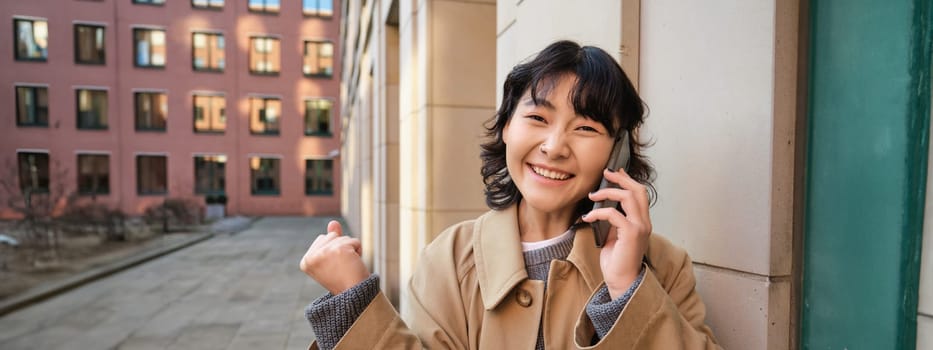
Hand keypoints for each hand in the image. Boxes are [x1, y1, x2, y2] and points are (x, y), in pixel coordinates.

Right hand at [299, 220, 369, 294]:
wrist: (354, 294)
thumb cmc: (343, 278)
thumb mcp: (333, 258)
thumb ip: (331, 239)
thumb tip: (333, 222)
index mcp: (306, 261)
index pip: (322, 239)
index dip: (333, 251)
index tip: (334, 268)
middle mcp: (312, 256)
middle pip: (331, 235)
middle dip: (341, 248)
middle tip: (341, 267)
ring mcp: (324, 252)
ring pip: (342, 237)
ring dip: (350, 250)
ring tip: (348, 266)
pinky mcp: (339, 249)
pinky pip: (354, 240)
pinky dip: (358, 250)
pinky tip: (354, 263)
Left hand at [581, 168, 651, 298]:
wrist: (621, 280)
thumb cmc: (617, 261)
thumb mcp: (615, 235)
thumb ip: (614, 220)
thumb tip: (604, 205)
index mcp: (642, 221)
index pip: (640, 193)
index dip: (627, 180)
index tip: (614, 172)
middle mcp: (644, 222)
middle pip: (637, 190)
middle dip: (620, 179)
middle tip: (605, 174)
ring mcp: (640, 227)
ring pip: (628, 197)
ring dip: (607, 192)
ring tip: (593, 196)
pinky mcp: (631, 233)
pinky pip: (613, 213)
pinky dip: (598, 212)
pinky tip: (588, 218)